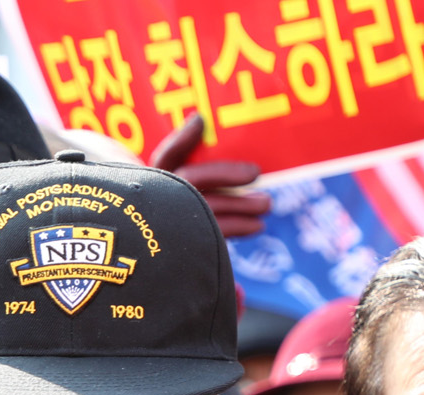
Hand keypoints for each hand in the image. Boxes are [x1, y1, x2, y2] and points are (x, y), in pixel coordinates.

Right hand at [149, 114, 270, 237]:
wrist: (161, 245)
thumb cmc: (179, 200)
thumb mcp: (181, 175)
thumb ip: (189, 153)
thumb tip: (200, 119)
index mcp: (157, 178)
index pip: (167, 154)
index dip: (181, 138)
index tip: (200, 121)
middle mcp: (159, 198)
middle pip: (191, 181)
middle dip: (226, 175)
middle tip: (256, 172)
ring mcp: (172, 222)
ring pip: (206, 211)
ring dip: (240, 207)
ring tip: (266, 204)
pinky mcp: (187, 243)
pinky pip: (214, 236)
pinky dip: (237, 229)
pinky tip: (256, 226)